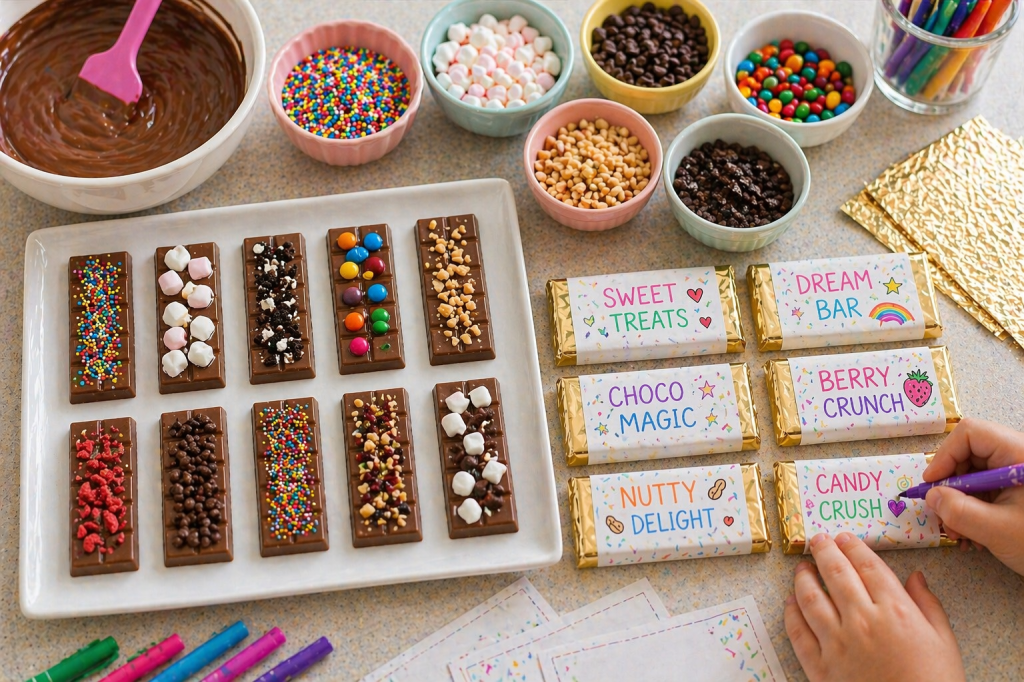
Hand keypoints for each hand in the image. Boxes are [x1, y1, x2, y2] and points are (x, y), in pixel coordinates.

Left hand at [784, 532, 964, 681]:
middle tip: (817, 540)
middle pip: (836, 574)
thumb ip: (928, 605)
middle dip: (824, 551)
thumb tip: (915, 575)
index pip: (868, 566)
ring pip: (810, 598)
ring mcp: (837, 643)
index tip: (844, 537)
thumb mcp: (944, 643)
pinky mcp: (820, 667)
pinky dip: (791, 614)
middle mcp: (862, 620)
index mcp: (895, 611)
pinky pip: (798, 633)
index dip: (853, 547)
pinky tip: (789, 603)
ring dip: (802, 578)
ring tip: (801, 567)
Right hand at [923, 417, 1023, 574]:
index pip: (972, 433)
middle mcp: (1020, 459)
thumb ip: (958, 511)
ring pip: (975, 474)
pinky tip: (973, 535)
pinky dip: (973, 510)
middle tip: (942, 513)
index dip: (946, 455)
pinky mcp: (1020, 491)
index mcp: (1021, 455)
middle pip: (970, 454)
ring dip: (959, 502)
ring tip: (959, 532)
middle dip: (951, 485)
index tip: (933, 484)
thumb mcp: (997, 530)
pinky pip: (987, 490)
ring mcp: (1019, 476)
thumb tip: (930, 497)